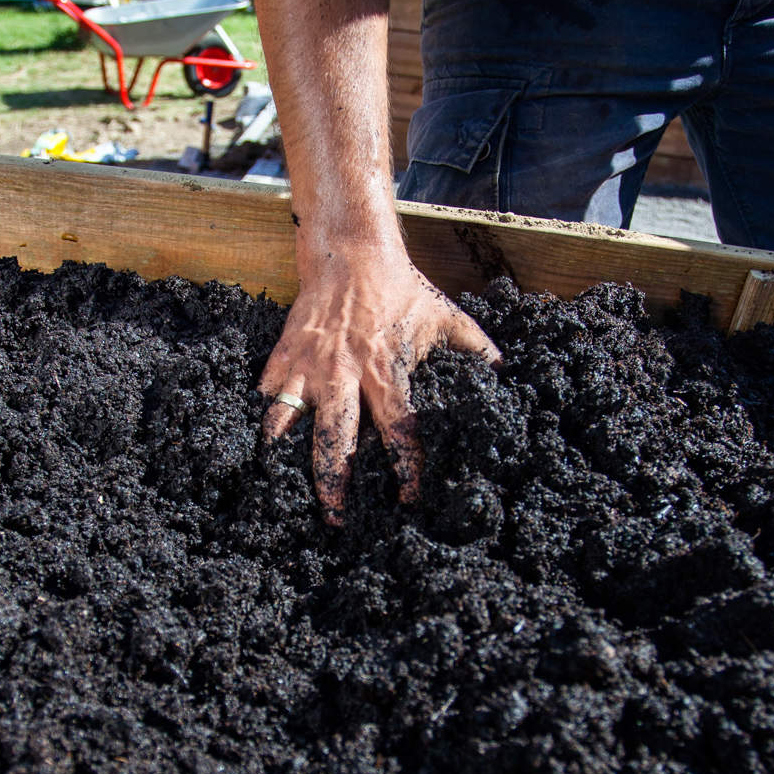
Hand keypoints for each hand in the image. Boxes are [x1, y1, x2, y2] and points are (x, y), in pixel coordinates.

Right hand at [259, 237, 500, 525]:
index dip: (406, 470)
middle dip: (335, 485)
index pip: (399, 432)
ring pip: (292, 425)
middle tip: (339, 520)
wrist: (349, 252)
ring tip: (289, 494)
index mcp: (386, 372)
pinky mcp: (283, 357)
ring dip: (291, 463)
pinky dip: (269, 424)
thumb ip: (475, 351)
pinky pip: (270, 399)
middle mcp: (345, 375)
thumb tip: (504, 377)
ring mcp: (309, 367)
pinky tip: (269, 450)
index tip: (408, 499)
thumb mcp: (445, 317)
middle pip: (336, 442)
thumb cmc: (401, 288)